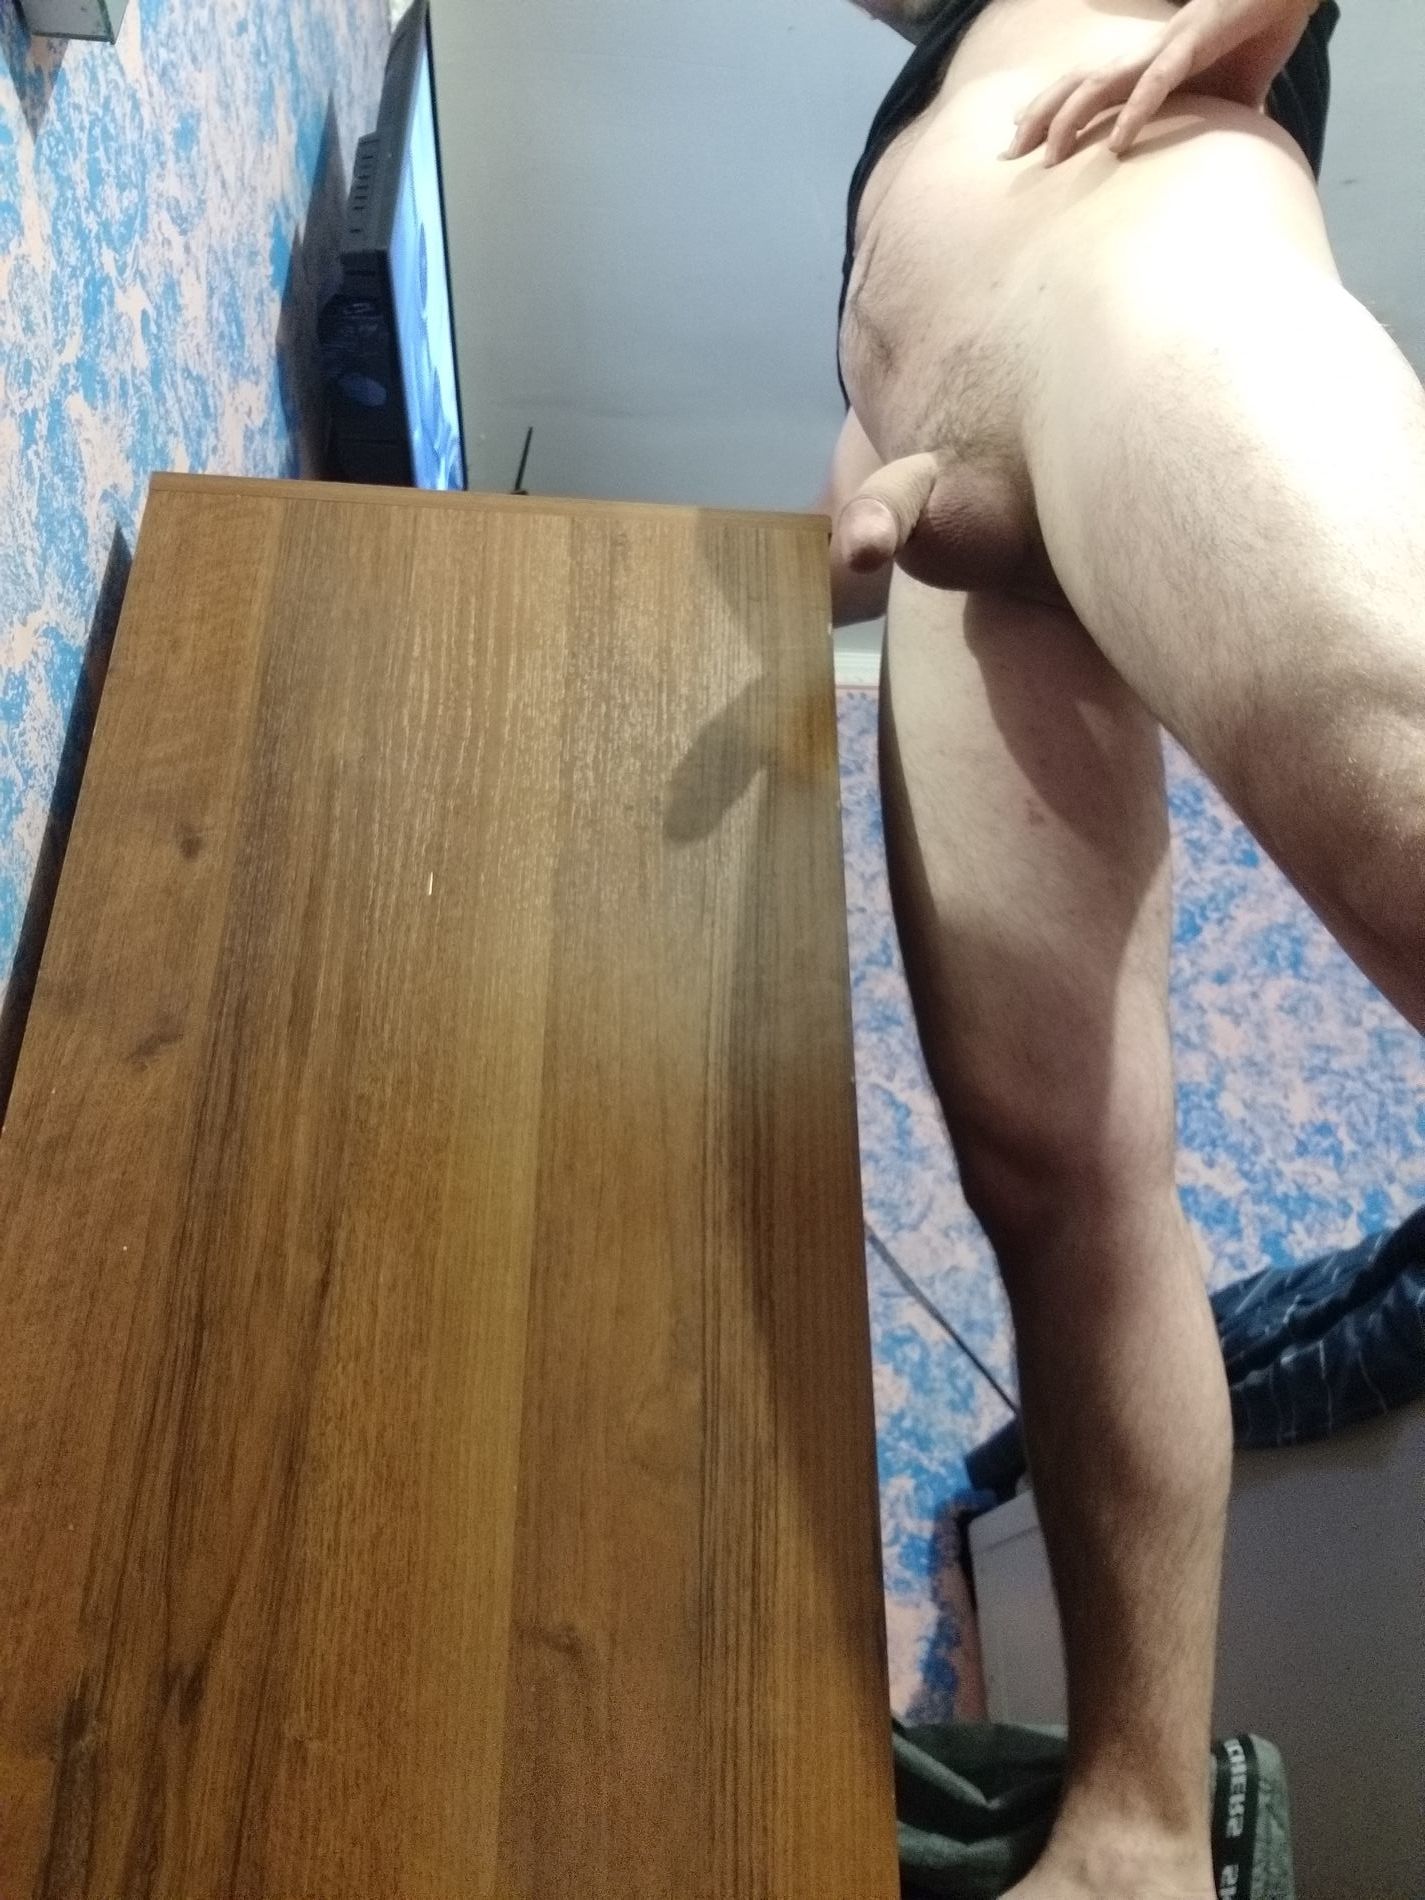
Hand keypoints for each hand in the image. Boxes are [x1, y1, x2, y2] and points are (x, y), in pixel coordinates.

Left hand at [1003, 0, 1317, 165]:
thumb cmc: (1251, 43)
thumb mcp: (1221, 103)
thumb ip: (1205, 134)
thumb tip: (1212, 173)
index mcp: (1142, 69)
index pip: (1080, 92)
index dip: (1046, 115)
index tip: (1015, 147)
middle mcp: (1141, 57)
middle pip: (1074, 87)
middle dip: (1037, 120)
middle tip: (1006, 157)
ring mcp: (1163, 49)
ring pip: (1100, 84)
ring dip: (1071, 120)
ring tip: (1050, 157)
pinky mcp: (1192, 44)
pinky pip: (1156, 83)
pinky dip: (1135, 114)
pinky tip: (1117, 145)